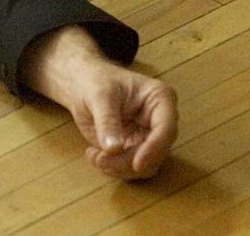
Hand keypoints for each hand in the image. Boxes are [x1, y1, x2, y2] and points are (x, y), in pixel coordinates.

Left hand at [68, 62, 177, 178]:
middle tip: (101, 159)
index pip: (166, 129)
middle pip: (157, 153)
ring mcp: (148, 136)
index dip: (154, 149)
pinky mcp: (135, 148)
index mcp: (160, 98)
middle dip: (128, 162)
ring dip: (119, 168)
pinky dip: (113, 168)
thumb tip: (114, 149)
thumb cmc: (95, 81)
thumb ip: (107, 121)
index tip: (136, 165)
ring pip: (146, 166)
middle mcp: (159, 120)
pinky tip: (94, 156)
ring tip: (94, 156)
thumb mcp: (99, 96)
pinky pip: (131, 168)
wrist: (82, 83)